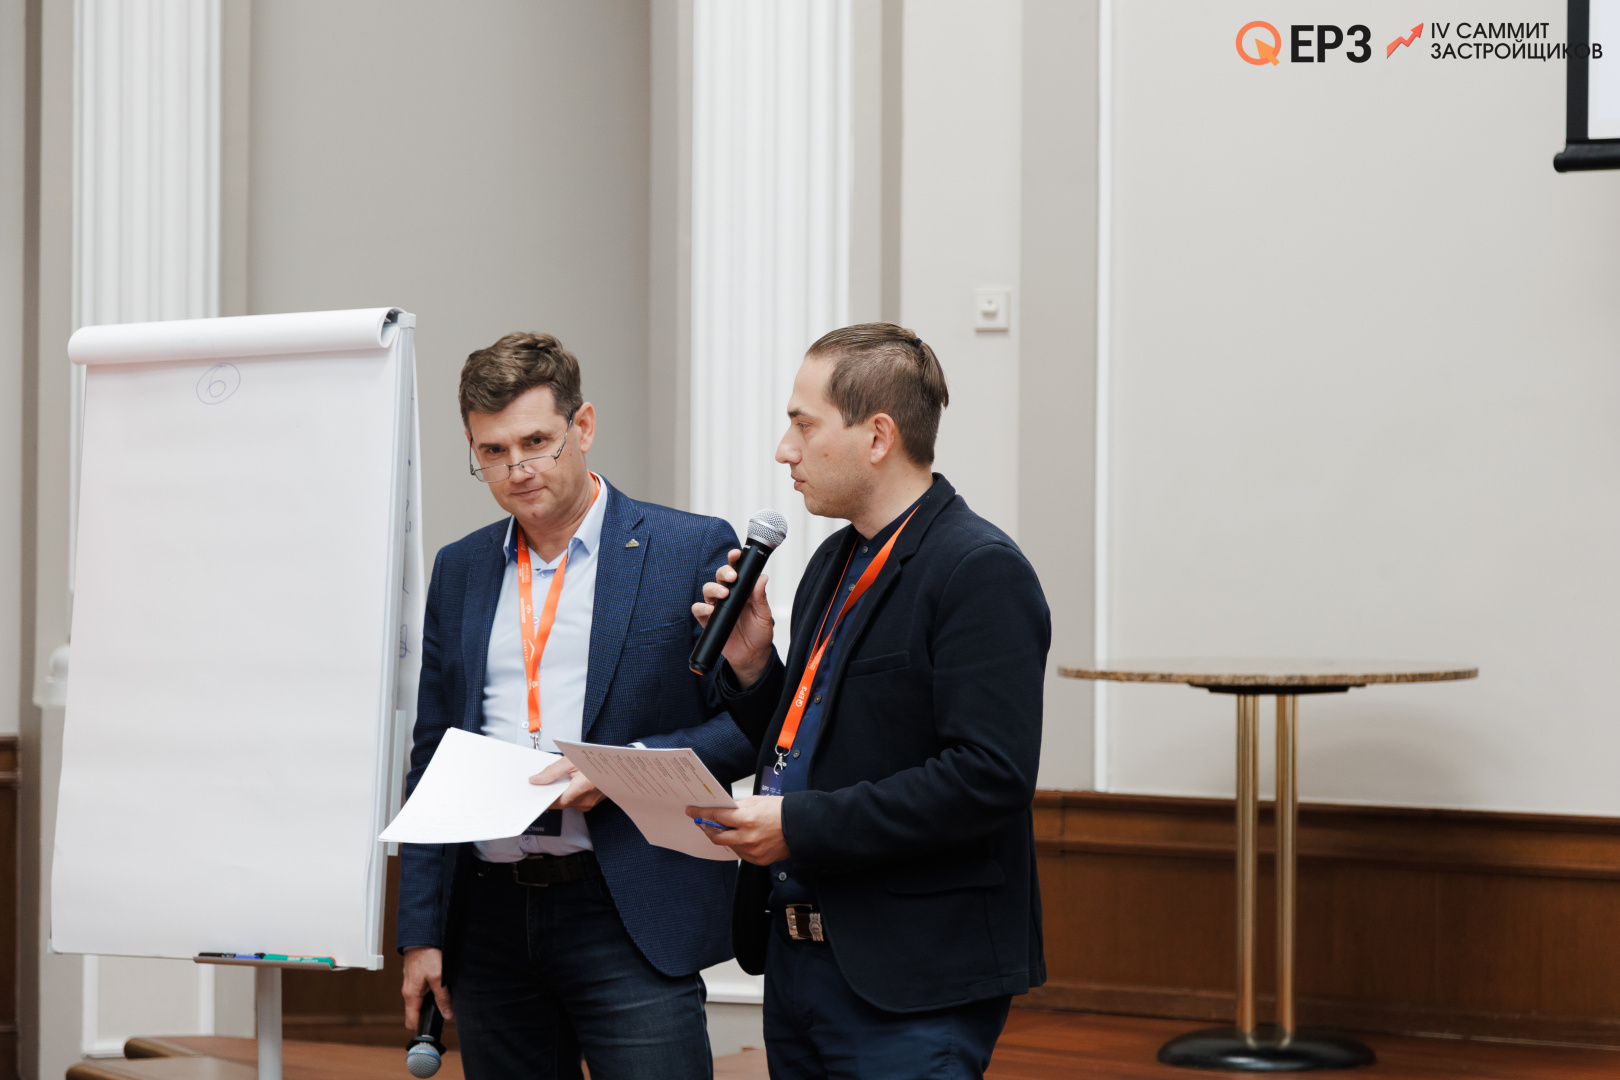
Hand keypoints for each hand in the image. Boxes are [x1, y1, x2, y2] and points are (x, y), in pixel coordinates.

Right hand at [401, 946, 451, 1027]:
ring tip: (445, 1000)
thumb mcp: (438, 978)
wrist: (421, 936)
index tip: (433, 1028)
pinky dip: (430, 992)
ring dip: (431, 1002)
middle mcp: (408, 991)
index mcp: (411, 995)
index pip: (411, 1021)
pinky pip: (422, 990)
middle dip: (428, 1015)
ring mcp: (412, 983)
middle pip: (416, 1012)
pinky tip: (440, 987)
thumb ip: (443, 998)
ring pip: (420, 1000)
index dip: (421, 1027)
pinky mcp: (416, 976)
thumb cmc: (427, 955)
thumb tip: (448, 1014)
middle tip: (444, 1013)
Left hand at [531, 756, 604, 810]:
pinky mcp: (590, 803)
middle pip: (560, 802)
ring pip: (567, 801)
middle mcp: (585, 801)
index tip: (535, 792)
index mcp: (582, 789)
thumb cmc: (598, 759)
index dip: (543, 798)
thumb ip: (552, 771)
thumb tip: (536, 780)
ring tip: (564, 777)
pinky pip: (574, 801)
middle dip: (553, 791)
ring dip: (562, 791)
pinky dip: (570, 793)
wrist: (616, 763)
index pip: (554, 802)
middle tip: (550, 779)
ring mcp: (588, 804)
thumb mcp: (572, 759)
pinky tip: (571, 782)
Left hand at [685, 795, 789, 864]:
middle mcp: (748, 837)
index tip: (692, 812)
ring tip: (726, 829)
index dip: (702, 814)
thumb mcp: (757, 802)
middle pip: (717, 836)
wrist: (801, 827)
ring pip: (729, 846)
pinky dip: (738, 845)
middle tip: (704, 824)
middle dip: (708, 829)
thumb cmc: (781, 811)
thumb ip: (739, 808)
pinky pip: (741, 854)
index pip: (717, 817)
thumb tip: (724, 812)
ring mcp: (753, 851)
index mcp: (747, 819)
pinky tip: (742, 838)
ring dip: (725, 837)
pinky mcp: (759, 860)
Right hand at [692, 549, 774, 687]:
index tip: (736, 554)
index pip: (736, 570)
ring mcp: (717, 607)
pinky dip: (701, 607)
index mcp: (743, 590)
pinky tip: (710, 610)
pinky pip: (698, 610)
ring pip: (707, 590)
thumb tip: (762, 578)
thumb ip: (760, 597)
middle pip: (719, 576)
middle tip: (731, 577)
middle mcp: (728, 595)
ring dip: (713, 589)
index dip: (734, 560)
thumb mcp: (764, 615)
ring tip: (723, 594)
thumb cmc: (759, 633)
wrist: (752, 655)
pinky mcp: (708, 620)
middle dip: (723, 572)